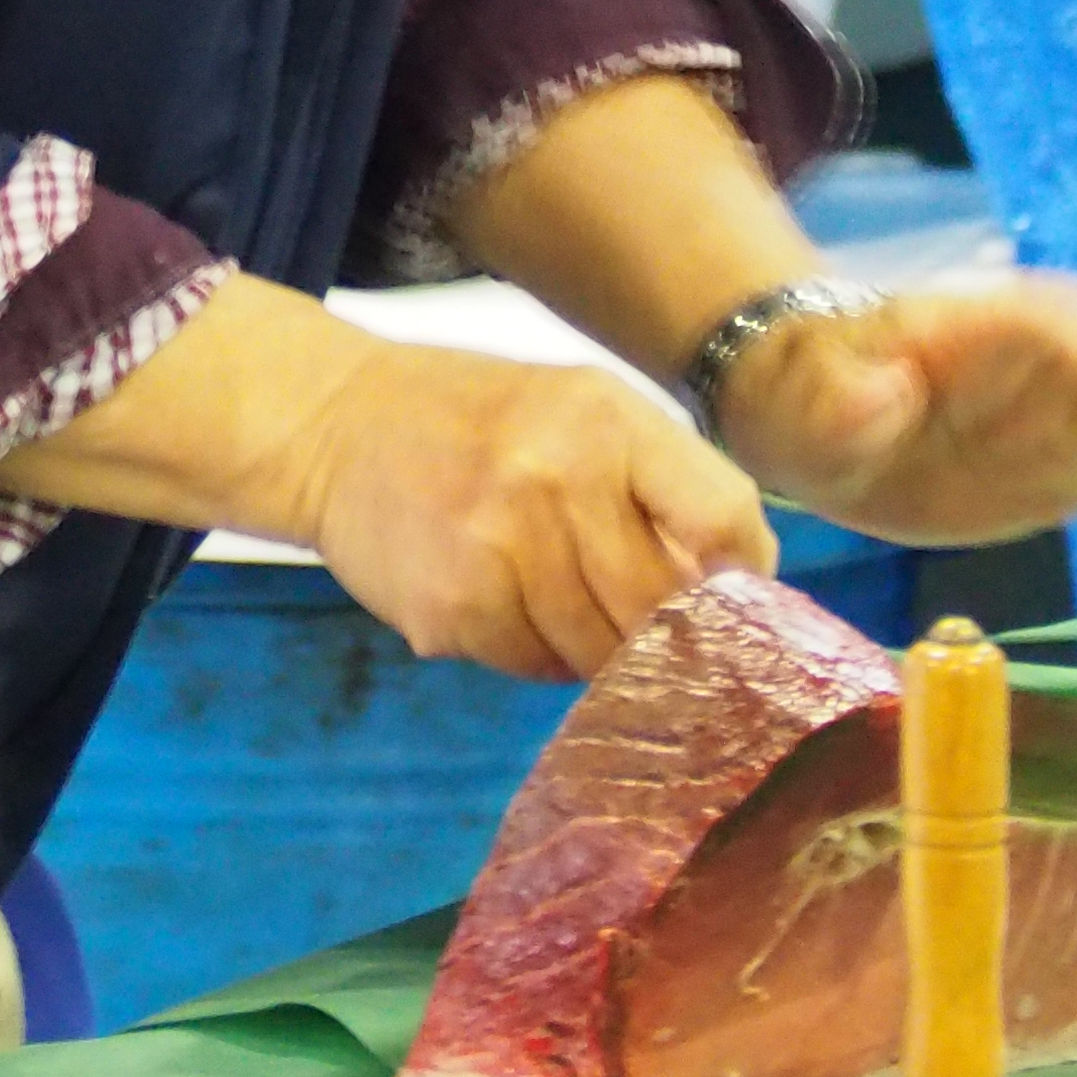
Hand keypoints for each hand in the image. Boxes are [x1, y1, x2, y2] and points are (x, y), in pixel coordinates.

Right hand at [288, 343, 775, 681]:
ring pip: (598, 653)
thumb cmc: (482, 419)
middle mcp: (557, 478)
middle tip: (635, 618)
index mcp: (606, 419)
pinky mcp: (451, 609)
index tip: (728, 604)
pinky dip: (531, 651)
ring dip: (591, 645)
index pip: (722, 517)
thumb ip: (665, 483)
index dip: (738, 578)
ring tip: (551, 590)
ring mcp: (499, 547)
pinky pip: (532, 667)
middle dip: (660, 629)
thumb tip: (740, 591)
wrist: (337, 423)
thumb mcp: (583, 410)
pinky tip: (499, 598)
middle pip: (662, 608)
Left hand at [717, 275, 1076, 545]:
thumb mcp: (803, 399)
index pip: (1027, 327)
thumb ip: (846, 399)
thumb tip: (880, 395)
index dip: (1072, 340)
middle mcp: (1025, 370)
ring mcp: (1053, 422)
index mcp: (961, 334)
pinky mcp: (1064, 474)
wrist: (810, 419)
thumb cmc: (804, 393)